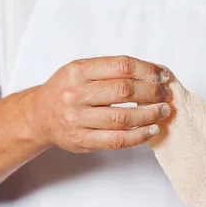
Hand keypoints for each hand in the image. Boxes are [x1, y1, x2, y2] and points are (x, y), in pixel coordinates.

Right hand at [27, 55, 172, 152]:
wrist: (40, 115)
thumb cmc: (67, 90)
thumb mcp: (81, 70)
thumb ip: (111, 70)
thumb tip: (153, 72)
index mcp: (78, 71)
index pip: (122, 66)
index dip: (147, 70)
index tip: (162, 75)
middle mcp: (75, 94)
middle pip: (124, 91)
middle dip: (152, 92)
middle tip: (165, 94)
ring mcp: (78, 119)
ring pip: (123, 118)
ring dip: (150, 115)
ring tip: (163, 111)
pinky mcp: (82, 140)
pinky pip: (117, 140)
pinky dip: (139, 136)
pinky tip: (151, 129)